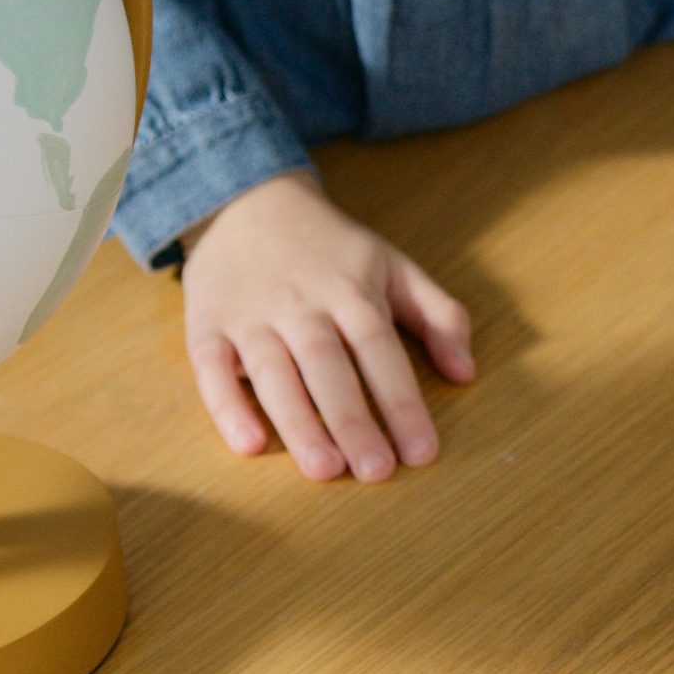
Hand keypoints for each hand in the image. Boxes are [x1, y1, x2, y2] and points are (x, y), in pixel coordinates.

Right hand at [181, 171, 474, 481]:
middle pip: (329, 367)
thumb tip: (466, 372)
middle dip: (353, 421)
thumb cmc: (333, 248)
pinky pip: (211, 368)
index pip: (382, 353)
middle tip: (376, 472)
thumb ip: (439, 315)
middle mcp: (301, 305)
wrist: (247, 201)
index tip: (421, 452)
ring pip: (273, 372)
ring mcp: (250, 316)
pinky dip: (226, 406)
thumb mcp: (396, 267)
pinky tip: (247, 444)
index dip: (403, 403)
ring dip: (298, 422)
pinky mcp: (206, 324)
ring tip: (324, 469)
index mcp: (353, 292)